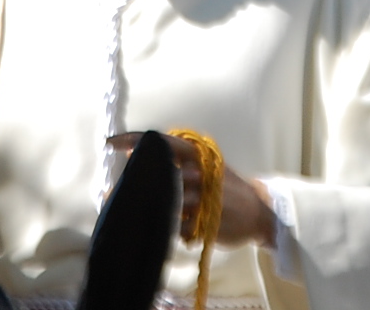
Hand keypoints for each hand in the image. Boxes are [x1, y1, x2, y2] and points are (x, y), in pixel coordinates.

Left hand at [109, 132, 276, 247]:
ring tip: (145, 215)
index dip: (133, 139)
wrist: (259, 211)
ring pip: (165, 204)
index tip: (110, 143)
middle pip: (157, 176)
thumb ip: (174, 160)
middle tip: (111, 194)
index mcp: (197, 154)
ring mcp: (203, 197)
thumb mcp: (203, 166)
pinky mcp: (206, 221)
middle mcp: (199, 171)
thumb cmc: (223, 187)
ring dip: (154, 212)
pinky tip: (184, 230)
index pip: (161, 141)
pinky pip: (178, 228)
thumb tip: (133, 156)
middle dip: (135, 187)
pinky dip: (176, 230)